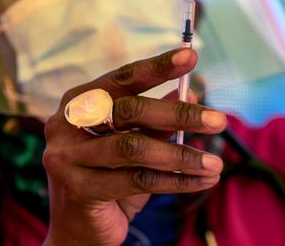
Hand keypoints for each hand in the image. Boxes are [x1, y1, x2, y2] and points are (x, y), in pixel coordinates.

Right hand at [42, 48, 225, 245]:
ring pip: (135, 148)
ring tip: (215, 163)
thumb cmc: (110, 178)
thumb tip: (191, 93)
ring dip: (182, 156)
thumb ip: (158, 120)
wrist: (80, 230)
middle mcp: (66, 124)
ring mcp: (67, 157)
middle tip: (218, 121)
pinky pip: (138, 181)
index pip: (122, 78)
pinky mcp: (78, 188)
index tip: (191, 57)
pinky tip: (202, 181)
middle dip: (179, 114)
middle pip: (130, 111)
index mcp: (78, 102)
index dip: (158, 66)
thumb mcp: (137, 144)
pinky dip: (177, 181)